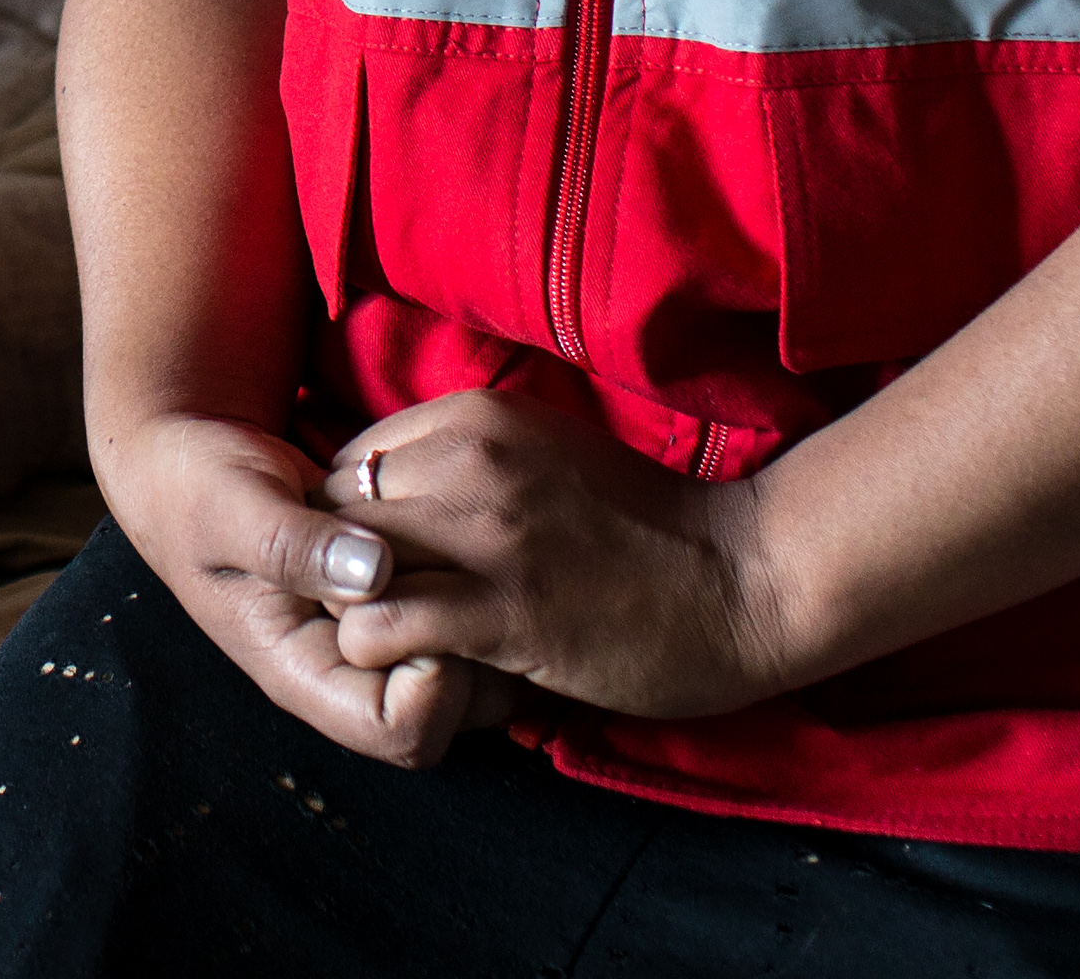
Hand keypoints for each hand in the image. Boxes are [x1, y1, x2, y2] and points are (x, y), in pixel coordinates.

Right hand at [97, 409, 527, 767]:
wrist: (187, 459)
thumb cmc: (197, 486)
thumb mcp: (229, 508)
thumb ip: (292, 545)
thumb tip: (376, 571)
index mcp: (302, 671)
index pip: (400, 731)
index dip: (434, 681)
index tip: (425, 599)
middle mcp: (348, 667)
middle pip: (454, 714)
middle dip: (479, 650)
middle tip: (473, 570)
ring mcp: (375, 632)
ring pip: (471, 665)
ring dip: (484, 610)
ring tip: (472, 541)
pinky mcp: (393, 592)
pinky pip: (460, 613)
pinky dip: (476, 576)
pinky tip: (464, 519)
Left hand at [317, 388, 806, 721]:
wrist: (745, 579)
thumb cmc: (645, 527)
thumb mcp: (540, 455)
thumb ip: (463, 462)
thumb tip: (389, 492)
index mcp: (475, 415)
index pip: (349, 459)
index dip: (350, 523)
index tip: (386, 566)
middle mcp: (468, 459)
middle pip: (334, 512)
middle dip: (341, 572)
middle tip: (385, 615)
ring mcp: (485, 532)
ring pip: (342, 569)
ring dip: (357, 616)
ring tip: (405, 643)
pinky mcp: (503, 608)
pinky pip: (381, 627)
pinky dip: (383, 655)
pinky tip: (428, 665)